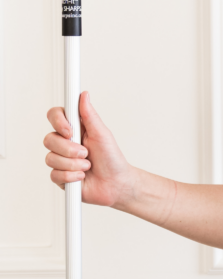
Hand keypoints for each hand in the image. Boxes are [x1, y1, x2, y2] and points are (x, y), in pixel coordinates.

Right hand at [44, 91, 135, 207]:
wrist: (116, 184)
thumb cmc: (112, 158)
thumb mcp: (102, 134)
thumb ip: (89, 115)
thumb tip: (84, 95)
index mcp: (75, 129)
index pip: (55, 116)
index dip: (58, 122)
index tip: (70, 131)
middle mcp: (65, 143)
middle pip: (49, 139)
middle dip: (69, 149)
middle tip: (86, 153)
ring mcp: (61, 160)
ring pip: (51, 158)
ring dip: (73, 164)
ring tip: (87, 166)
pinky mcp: (60, 176)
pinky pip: (54, 174)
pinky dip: (71, 176)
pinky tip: (82, 177)